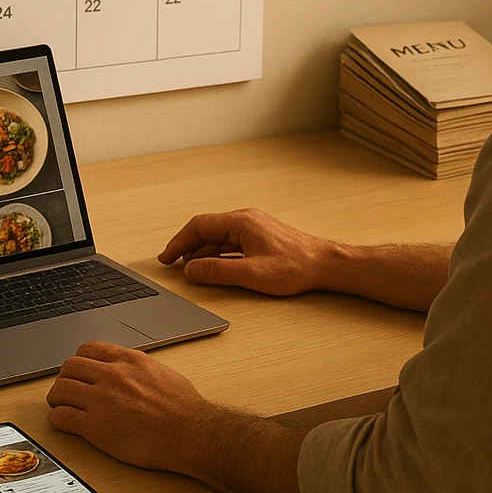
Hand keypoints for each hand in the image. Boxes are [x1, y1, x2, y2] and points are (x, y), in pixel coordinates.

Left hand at [46, 341, 215, 473]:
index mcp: (130, 360)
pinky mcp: (96, 428)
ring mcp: (102, 401)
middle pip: (70, 367)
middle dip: (65, 377)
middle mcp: (113, 376)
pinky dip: (58, 419)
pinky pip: (62, 417)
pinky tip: (64, 422)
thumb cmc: (185, 409)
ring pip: (60, 390)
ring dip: (57, 398)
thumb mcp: (162, 373)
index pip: (88, 349)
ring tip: (61, 405)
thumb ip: (139, 368)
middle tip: (67, 389)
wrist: (191, 433)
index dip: (79, 361)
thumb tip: (129, 369)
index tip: (79, 371)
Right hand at [158, 208, 340, 295]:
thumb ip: (218, 271)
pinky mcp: (260, 237)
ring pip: (218, 237)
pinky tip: (213, 266)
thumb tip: (191, 269)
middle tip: (172, 263)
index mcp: (241, 222)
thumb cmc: (296, 266)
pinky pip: (230, 242)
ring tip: (190, 268)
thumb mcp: (252, 273)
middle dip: (187, 246)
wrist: (324, 264)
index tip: (167, 257)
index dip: (179, 242)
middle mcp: (246, 220)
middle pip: (207, 229)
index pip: (199, 226)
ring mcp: (253, 227)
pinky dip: (217, 253)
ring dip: (202, 251)